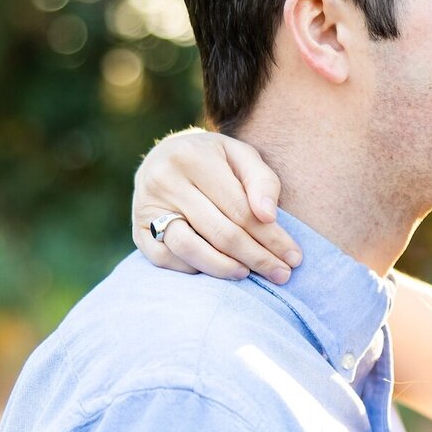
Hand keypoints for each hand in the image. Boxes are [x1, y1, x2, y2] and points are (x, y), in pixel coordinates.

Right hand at [132, 129, 302, 283]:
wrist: (164, 157)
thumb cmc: (213, 160)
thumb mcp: (240, 156)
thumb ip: (261, 181)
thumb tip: (269, 216)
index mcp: (193, 158)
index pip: (241, 210)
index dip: (271, 237)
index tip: (294, 257)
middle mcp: (165, 181)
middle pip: (220, 232)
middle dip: (257, 257)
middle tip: (282, 274)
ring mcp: (147, 207)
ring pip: (190, 249)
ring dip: (225, 269)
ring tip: (249, 275)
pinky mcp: (137, 230)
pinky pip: (167, 260)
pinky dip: (194, 270)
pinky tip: (218, 270)